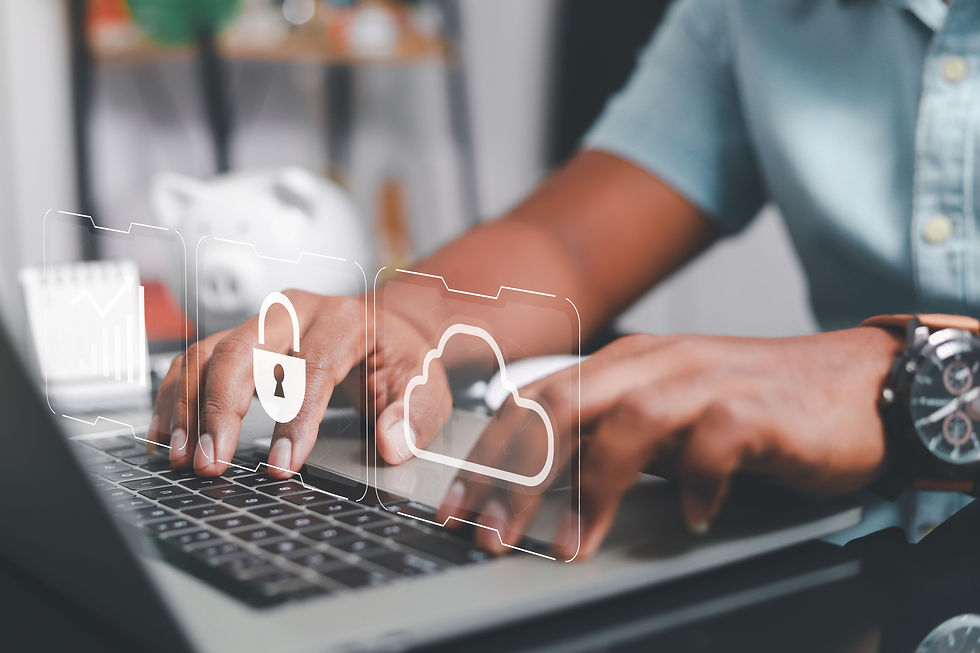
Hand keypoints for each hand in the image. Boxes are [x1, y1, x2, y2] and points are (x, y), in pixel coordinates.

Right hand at [149, 290, 451, 477]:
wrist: (388, 327)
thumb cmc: (403, 357)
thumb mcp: (426, 385)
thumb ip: (413, 415)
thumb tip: (391, 444)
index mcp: (345, 320)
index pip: (314, 365)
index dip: (296, 417)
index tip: (284, 463)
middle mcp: (297, 313)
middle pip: (243, 349)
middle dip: (220, 408)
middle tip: (211, 462)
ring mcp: (264, 322)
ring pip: (208, 353)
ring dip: (188, 406)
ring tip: (182, 456)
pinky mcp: (242, 338)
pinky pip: (195, 361)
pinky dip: (175, 396)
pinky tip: (167, 435)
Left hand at [438, 327, 901, 559]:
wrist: (858, 385)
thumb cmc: (754, 406)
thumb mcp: (665, 415)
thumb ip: (608, 434)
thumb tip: (540, 481)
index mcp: (623, 362)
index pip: (534, 400)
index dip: (488, 455)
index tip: (459, 507)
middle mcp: (655, 362)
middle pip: (560, 407)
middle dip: (515, 476)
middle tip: (491, 534)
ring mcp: (705, 379)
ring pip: (625, 421)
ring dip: (591, 490)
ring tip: (572, 547)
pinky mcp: (757, 407)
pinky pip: (712, 442)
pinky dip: (694, 483)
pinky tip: (693, 517)